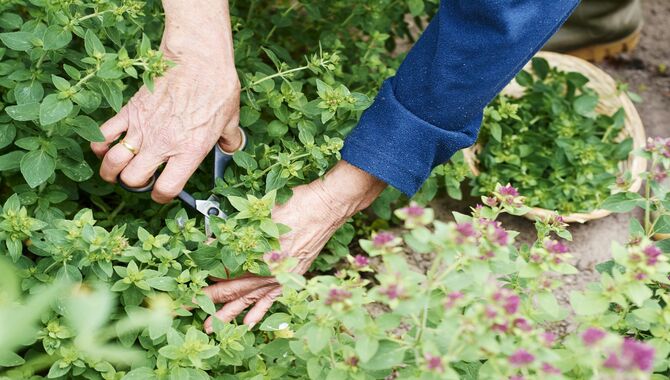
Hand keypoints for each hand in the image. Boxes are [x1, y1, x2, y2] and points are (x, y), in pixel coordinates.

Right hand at [91, 2, 240, 202]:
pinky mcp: (130, 110)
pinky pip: (102, 134)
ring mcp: (143, 128)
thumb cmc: (217, 87)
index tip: (162, 192)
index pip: (166, 189)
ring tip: (116, 170)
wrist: (198, 59)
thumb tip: (231, 146)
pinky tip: (106, 146)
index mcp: (189, 151)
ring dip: (111, 170)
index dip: (162, 196)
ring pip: (113, 162)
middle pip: (133, 179)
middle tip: (140, 178)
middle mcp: (163, 144)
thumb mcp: (231, 120)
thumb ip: (230, 140)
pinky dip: (99, 144)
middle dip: (133, 184)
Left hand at [202, 161, 385, 332]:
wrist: (326, 207)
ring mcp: (280, 277)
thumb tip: (211, 244)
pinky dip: (259, 312)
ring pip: (248, 299)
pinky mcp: (291, 277)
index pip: (225, 274)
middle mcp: (268, 271)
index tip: (188, 288)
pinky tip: (248, 324)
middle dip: (208, 301)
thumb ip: (235, 233)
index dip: (205, 281)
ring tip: (210, 326)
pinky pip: (272, 299)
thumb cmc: (295, 205)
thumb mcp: (261, 215)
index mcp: (258, 255)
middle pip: (232, 290)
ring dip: (228, 314)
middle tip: (186, 310)